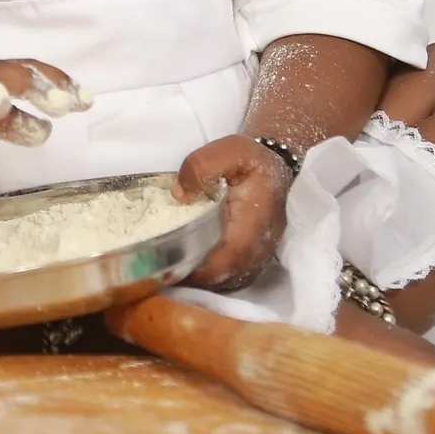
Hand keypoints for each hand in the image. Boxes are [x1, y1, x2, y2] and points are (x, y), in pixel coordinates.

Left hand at [177, 136, 292, 290]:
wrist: (276, 167)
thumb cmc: (251, 161)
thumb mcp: (230, 150)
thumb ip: (202, 166)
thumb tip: (179, 194)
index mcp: (252, 224)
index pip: (227, 260)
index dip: (197, 270)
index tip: (168, 269)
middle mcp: (258, 249)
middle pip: (223, 278)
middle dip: (191, 279)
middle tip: (158, 272)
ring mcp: (257, 258)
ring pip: (226, 283)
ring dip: (198, 281)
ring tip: (168, 271)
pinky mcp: (253, 260)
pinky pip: (230, 279)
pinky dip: (208, 278)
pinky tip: (187, 267)